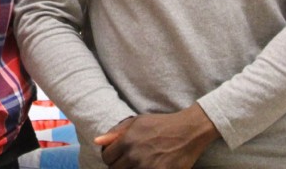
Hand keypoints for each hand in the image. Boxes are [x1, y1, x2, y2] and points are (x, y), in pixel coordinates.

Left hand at [94, 105, 218, 168]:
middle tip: (129, 160)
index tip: (117, 156)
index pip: (107, 158)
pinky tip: (148, 166)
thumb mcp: (137, 122)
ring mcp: (148, 167)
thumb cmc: (161, 124)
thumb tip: (98, 141)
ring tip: (137, 163)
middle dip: (119, 165)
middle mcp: (135, 156)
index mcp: (127, 141)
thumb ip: (116, 132)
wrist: (188, 132)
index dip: (110, 157)